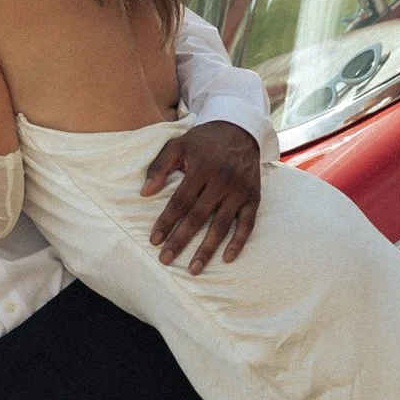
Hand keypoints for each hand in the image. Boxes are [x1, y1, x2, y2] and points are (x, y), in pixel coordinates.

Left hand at [144, 120, 260, 271]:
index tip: (154, 240)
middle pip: (198, 217)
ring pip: (222, 225)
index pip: (180, 201)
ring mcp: (240, 191)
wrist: (241, 130)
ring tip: (194, 268)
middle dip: (181, 240)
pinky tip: (226, 258)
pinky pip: (247, 224)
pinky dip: (238, 242)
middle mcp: (223, 180)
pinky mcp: (254, 198)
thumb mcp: (178, 144)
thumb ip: (159, 166)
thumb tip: (145, 193)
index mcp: (202, 167)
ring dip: (207, 249)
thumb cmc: (204, 141)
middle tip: (166, 260)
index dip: (166, 222)